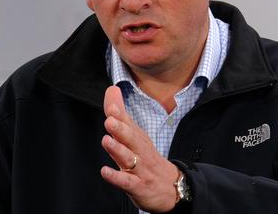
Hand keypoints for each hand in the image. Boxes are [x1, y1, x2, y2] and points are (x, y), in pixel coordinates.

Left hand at [100, 86, 180, 212]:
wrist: (172, 187)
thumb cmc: (148, 158)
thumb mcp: (135, 135)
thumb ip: (121, 114)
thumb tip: (112, 89)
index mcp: (138, 138)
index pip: (128, 124)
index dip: (119, 115)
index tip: (112, 106)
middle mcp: (139, 151)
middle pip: (131, 139)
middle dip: (121, 129)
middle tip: (110, 120)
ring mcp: (139, 169)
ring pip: (128, 158)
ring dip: (118, 150)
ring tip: (107, 141)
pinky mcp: (138, 186)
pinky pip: (127, 181)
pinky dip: (116, 177)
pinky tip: (105, 171)